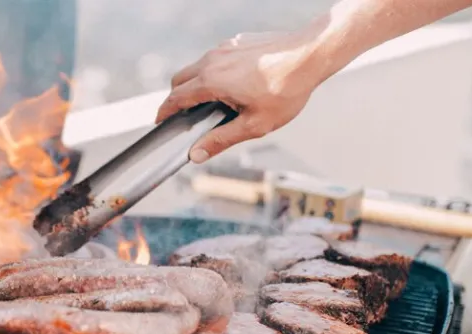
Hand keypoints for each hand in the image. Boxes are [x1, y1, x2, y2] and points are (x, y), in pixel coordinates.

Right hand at [156, 30, 328, 162]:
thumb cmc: (286, 89)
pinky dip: (213, 72)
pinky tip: (234, 85)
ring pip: (197, 66)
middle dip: (176, 97)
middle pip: (180, 79)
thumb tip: (196, 154)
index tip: (161, 121)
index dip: (164, 112)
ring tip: (211, 102)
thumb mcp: (254, 125)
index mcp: (211, 81)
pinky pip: (215, 57)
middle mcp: (213, 60)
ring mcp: (225, 47)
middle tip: (183, 115)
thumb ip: (221, 139)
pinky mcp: (237, 42)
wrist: (310, 55)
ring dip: (196, 83)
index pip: (176, 97)